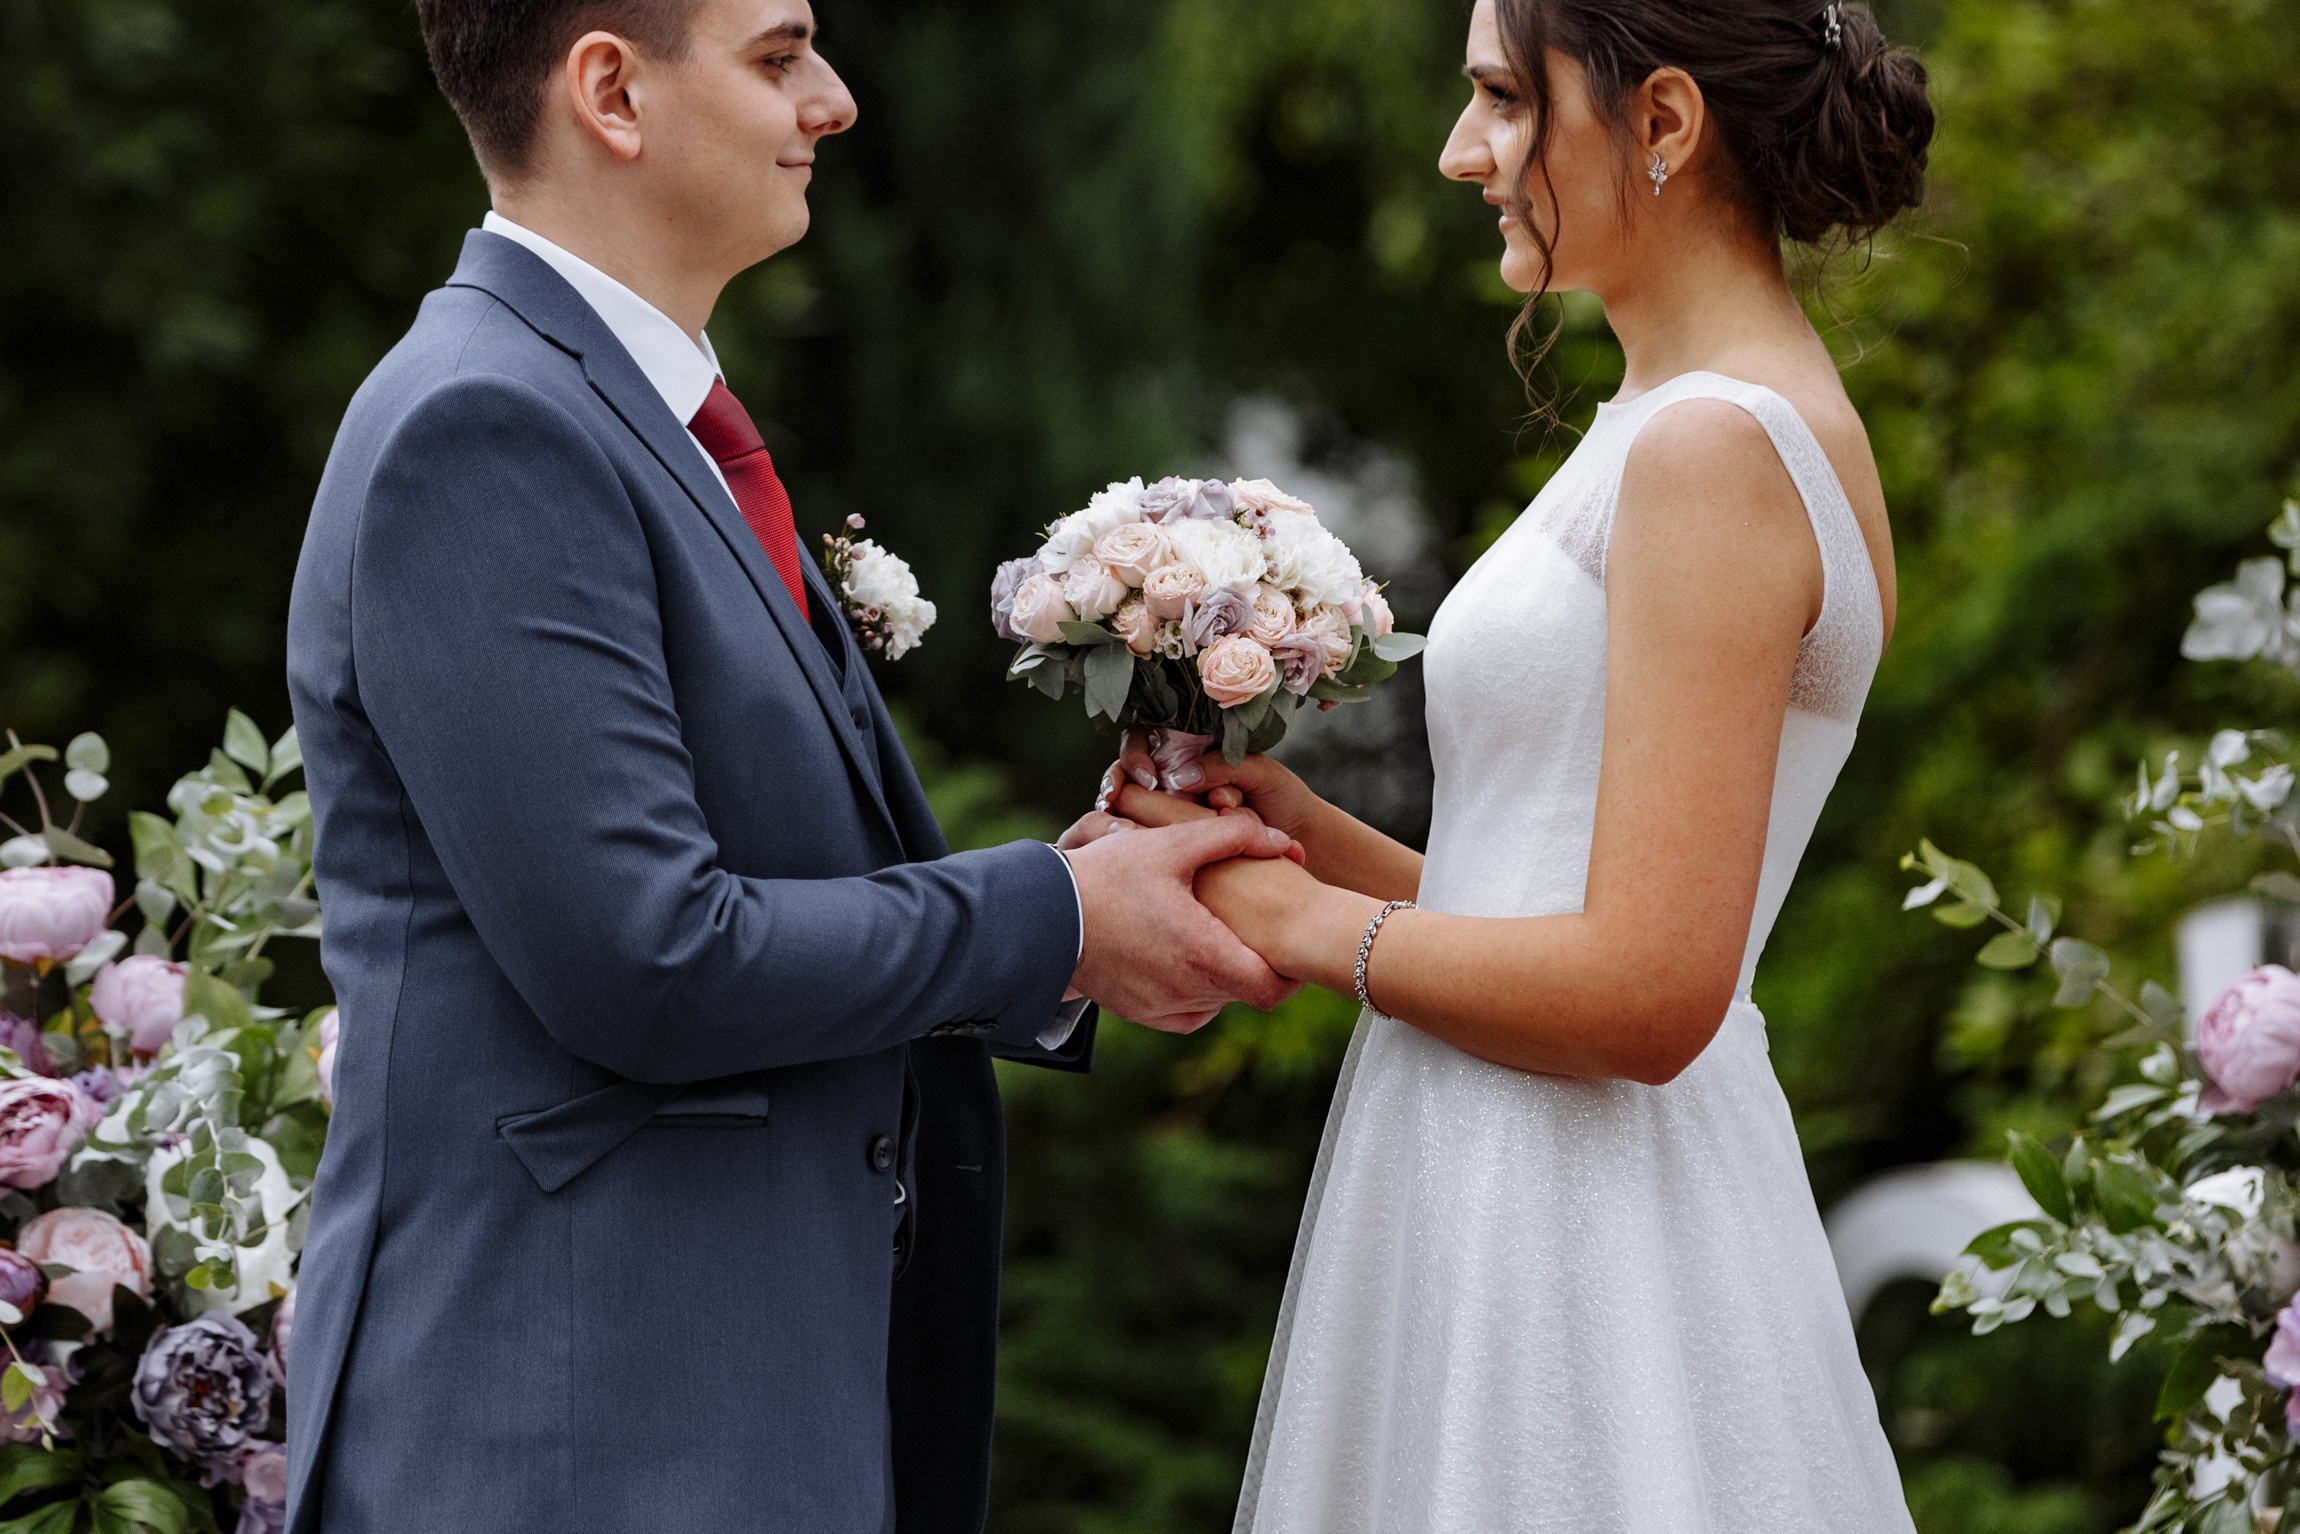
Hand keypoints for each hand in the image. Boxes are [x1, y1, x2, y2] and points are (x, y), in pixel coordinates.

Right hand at [1063, 815, 1306, 1031]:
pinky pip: (1185, 1012)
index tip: (1289, 944)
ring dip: (1224, 975)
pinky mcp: (1137, 1011)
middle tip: (1256, 929)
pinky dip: (1196, 991)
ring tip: (1217, 937)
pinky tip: (1187, 958)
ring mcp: (1159, 1006)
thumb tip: (1283, 841)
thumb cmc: (1106, 877)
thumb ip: (1231, 836)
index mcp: (1204, 955)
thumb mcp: (1170, 845)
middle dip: (1256, 962)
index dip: (1292, 971)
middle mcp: (1186, 992)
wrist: (1041, 915)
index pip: (1274, 988)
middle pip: (1246, 991)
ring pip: (1216, 1001)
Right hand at [1112, 729, 1324, 844]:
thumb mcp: (1260, 773)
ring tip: (1120, 829)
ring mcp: (1170, 812)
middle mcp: (1173, 780)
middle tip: (1114, 799)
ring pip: (1128, 809)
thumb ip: (1222, 766)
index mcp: (1190, 752)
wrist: (1300, 840)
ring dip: (1118, 816)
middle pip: (1125, 774)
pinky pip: (1146, 840)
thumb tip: (1179, 776)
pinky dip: (1138, 843)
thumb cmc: (1283, 798)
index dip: (1135, 754)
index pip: (1144, 741)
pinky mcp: (1174, 844)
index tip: (1146, 776)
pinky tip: (1139, 852)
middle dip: (1114, 783)